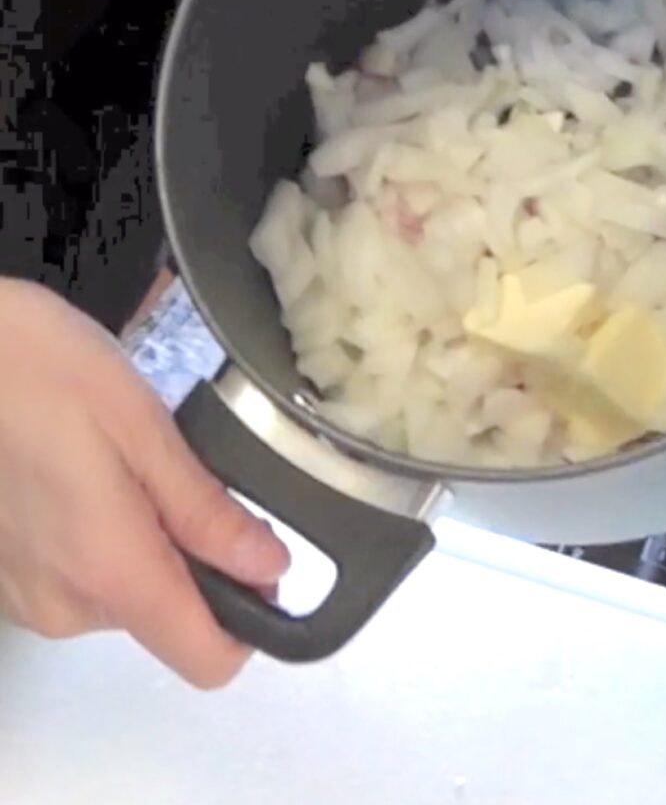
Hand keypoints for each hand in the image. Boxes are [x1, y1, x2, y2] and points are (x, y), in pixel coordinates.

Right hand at [0, 279, 288, 687]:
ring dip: (150, 540)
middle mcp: (66, 608)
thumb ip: (207, 512)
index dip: (250, 621)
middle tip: (182, 475)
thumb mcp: (143, 430)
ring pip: (128, 593)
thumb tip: (273, 570)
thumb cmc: (43, 372)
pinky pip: (84, 577)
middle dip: (197, 556)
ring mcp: (27, 597)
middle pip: (171, 617)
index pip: (207, 659)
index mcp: (112, 575)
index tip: (262, 562)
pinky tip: (90, 474)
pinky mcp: (8, 577)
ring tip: (127, 465)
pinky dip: (106, 537)